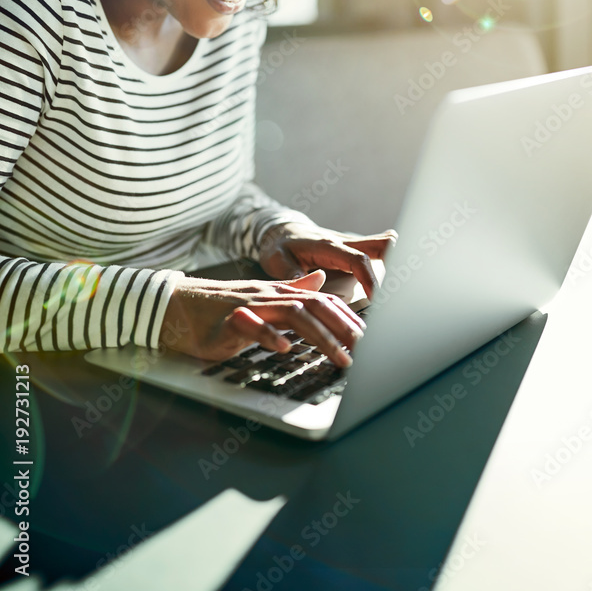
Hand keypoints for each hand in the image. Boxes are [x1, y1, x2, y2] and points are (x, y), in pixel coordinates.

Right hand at [159, 271, 364, 367]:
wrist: (175, 304)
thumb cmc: (218, 307)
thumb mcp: (262, 298)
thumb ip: (293, 290)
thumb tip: (320, 281)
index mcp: (279, 293)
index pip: (322, 301)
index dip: (348, 318)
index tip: (369, 338)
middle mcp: (269, 296)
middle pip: (315, 307)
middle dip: (344, 329)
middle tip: (365, 351)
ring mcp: (249, 306)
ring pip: (291, 315)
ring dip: (320, 337)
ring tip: (340, 357)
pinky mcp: (226, 321)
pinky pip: (249, 325)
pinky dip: (268, 336)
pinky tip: (284, 348)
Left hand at [258, 222, 397, 298]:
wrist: (280, 230)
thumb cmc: (278, 246)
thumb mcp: (275, 259)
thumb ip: (291, 273)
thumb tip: (307, 284)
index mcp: (327, 246)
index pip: (356, 260)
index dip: (370, 279)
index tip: (377, 299)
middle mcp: (343, 243)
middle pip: (380, 244)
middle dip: (397, 259)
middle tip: (403, 285)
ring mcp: (350, 246)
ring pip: (382, 246)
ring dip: (397, 260)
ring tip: (404, 288)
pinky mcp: (352, 251)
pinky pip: (376, 253)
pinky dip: (389, 263)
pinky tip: (396, 281)